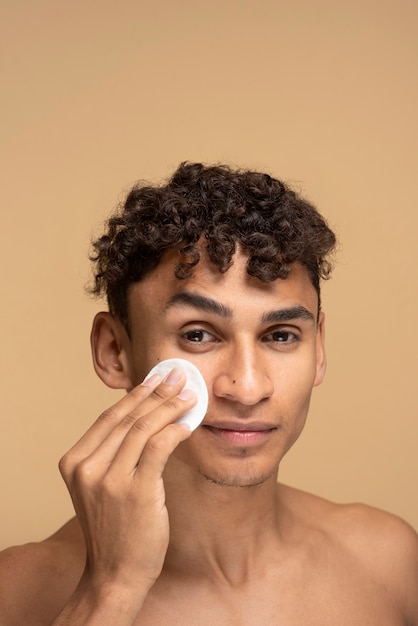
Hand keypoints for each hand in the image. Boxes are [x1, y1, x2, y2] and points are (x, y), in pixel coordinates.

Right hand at [58, 369, 194, 614]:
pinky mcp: (136, 491)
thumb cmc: (114, 527)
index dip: (137, 394)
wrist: (115, 572)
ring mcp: (109, 479)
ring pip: (144, 428)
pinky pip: (159, 447)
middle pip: (128, 417)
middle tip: (179, 378)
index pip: (110, 417)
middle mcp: (87, 467)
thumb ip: (112, 453)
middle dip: (157, 393)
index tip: (157, 378)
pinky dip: (176, 430)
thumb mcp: (100, 486)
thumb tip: (145, 415)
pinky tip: (188, 423)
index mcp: (74, 462)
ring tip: (189, 396)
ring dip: (171, 407)